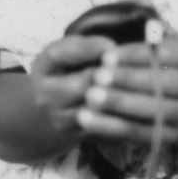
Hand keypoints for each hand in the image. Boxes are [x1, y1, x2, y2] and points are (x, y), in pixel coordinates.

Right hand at [23, 34, 125, 149]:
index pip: (57, 54)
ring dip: (114, 99)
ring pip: (90, 110)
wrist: (53, 110)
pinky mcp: (74, 134)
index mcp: (42, 68)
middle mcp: (44, 95)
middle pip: (75, 86)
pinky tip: (136, 106)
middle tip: (129, 69)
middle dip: (103, 77)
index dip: (85, 48)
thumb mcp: (67, 55)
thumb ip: (84, 47)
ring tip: (135, 89)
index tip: (111, 43)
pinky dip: (119, 117)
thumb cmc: (68, 72)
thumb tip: (113, 48)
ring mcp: (58, 118)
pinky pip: (100, 127)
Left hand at [74, 29, 177, 151]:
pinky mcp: (170, 138)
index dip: (135, 55)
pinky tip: (87, 120)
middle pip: (160, 85)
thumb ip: (150, 24)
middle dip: (125, 81)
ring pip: (150, 112)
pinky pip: (138, 134)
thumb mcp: (166, 39)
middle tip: (95, 77)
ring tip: (88, 98)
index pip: (166, 55)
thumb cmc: (167, 63)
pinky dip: (111, 127)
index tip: (106, 55)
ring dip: (117, 106)